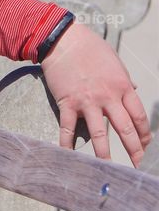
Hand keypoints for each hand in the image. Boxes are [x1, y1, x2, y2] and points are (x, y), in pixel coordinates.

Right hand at [41, 22, 151, 166]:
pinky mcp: (68, 103)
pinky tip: (68, 155)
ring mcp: (87, 101)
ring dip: (105, 153)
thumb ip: (125, 81)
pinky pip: (68, 127)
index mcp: (123, 87)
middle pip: (125, 129)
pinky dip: (67, 143)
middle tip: (139, 166)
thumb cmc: (91, 49)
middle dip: (134, 150)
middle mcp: (108, 97)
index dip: (145, 134)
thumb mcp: (116, 63)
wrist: (64, 41)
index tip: (147, 146)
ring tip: (109, 169)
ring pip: (99, 133)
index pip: (139, 117)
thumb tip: (133, 90)